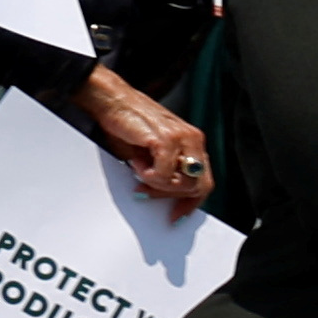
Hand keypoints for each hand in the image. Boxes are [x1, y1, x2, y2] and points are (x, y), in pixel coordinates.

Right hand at [80, 72, 210, 208]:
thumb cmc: (129, 126)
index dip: (192, 203)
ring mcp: (183, 138)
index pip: (205, 182)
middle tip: (146, 193)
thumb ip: (165, 172)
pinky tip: (137, 164)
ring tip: (140, 172)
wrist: (113, 100)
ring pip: (185, 183)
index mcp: (194, 144)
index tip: (176, 217)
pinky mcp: (166, 138)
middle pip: (198, 185)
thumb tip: (166, 198)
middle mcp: (193, 141)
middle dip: (171, 197)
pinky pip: (165, 174)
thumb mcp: (152, 154)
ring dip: (158, 186)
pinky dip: (149, 176)